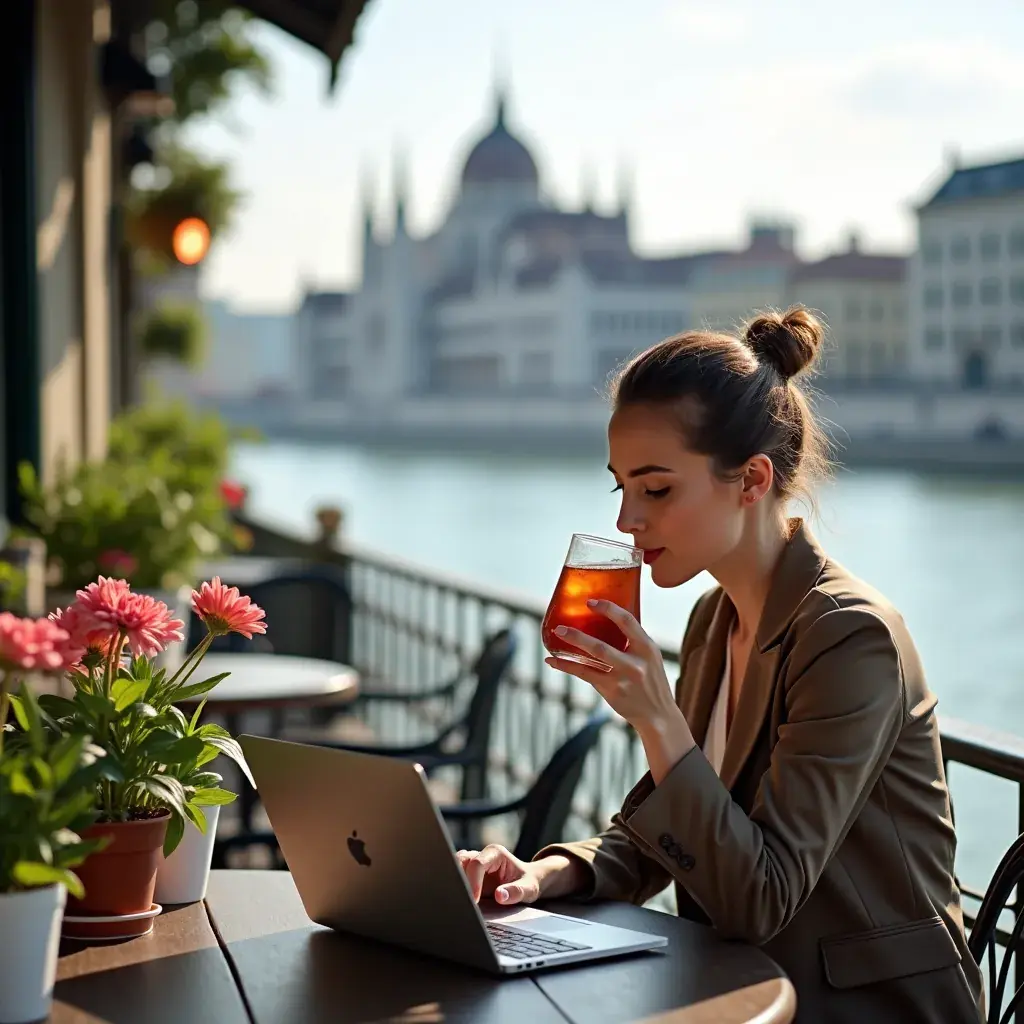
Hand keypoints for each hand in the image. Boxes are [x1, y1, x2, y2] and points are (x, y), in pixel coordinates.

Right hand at [456, 844, 542, 904]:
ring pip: (454, 866)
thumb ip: (516, 892)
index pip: (477, 864)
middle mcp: (482, 855)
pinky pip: (455, 876)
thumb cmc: (529, 882)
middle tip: (461, 901)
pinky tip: (458, 900)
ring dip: (454, 882)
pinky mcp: (468, 873)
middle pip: (460, 862)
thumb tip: (499, 896)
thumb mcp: (529, 889)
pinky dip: (455, 887)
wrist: (528, 880)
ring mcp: (473, 863)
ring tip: (459, 901)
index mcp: (495, 853)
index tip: (474, 901)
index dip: (473, 882)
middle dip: (458, 880)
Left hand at [545, 599, 680, 730]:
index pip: (627, 621)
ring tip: (556, 635)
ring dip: (571, 648)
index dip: (608, 609)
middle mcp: (636, 663)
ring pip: (592, 660)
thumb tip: (606, 621)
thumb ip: (633, 642)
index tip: (590, 602)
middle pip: (602, 646)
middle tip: (560, 626)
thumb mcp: (650, 657)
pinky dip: (567, 667)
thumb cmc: (651, 682)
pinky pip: (585, 675)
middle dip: (578, 635)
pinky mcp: (612, 691)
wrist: (659, 715)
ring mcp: (622, 679)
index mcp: (647, 648)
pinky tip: (554, 661)